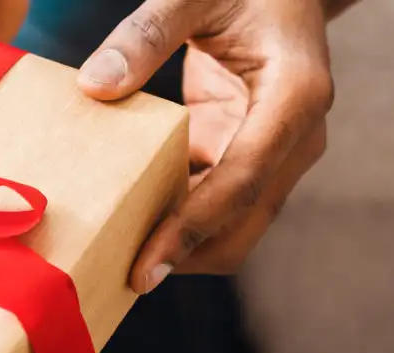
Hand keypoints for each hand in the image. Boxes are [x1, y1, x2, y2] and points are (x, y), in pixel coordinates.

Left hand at [74, 0, 339, 291]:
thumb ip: (146, 33)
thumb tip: (95, 86)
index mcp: (296, 95)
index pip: (244, 180)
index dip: (193, 228)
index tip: (146, 267)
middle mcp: (297, 135)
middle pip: (244, 223)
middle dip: (186, 255)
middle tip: (116, 279)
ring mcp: (276, 151)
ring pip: (232, 225)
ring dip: (180, 245)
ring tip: (113, 260)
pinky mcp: (248, 154)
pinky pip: (214, 202)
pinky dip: (175, 217)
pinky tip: (126, 221)